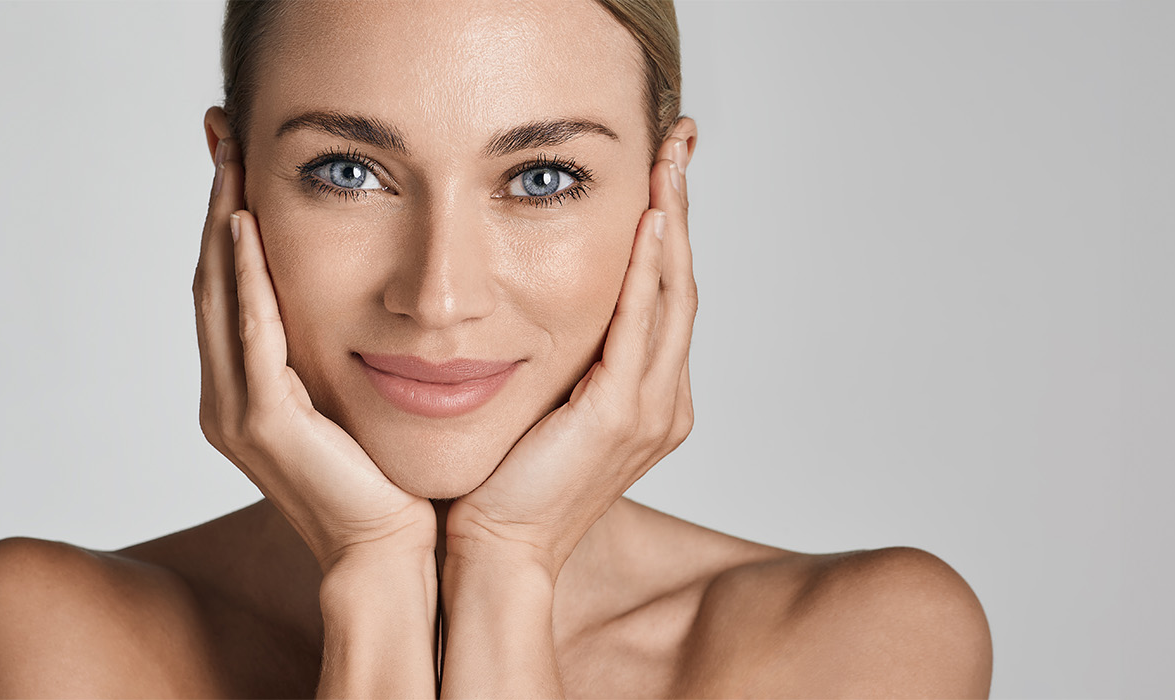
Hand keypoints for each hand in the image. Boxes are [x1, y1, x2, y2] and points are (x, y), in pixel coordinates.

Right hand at [193, 139, 436, 571]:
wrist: (393, 555)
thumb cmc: (387, 484)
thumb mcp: (354, 399)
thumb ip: (336, 352)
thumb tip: (359, 297)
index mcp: (243, 396)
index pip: (227, 290)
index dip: (224, 222)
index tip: (235, 159)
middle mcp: (227, 401)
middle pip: (210, 281)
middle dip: (215, 204)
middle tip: (221, 136)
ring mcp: (238, 413)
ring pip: (219, 297)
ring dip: (222, 224)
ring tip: (231, 161)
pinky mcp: (264, 423)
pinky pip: (250, 333)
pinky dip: (246, 277)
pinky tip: (246, 226)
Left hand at [446, 134, 697, 575]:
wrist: (492, 552)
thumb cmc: (501, 485)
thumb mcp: (540, 405)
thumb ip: (559, 359)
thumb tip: (535, 304)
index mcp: (647, 398)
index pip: (665, 293)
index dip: (669, 227)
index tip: (663, 165)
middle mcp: (663, 401)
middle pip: (682, 282)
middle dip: (682, 205)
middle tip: (678, 139)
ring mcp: (649, 411)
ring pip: (671, 295)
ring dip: (672, 222)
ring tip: (668, 160)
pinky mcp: (619, 418)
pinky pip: (640, 327)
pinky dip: (645, 271)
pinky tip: (645, 222)